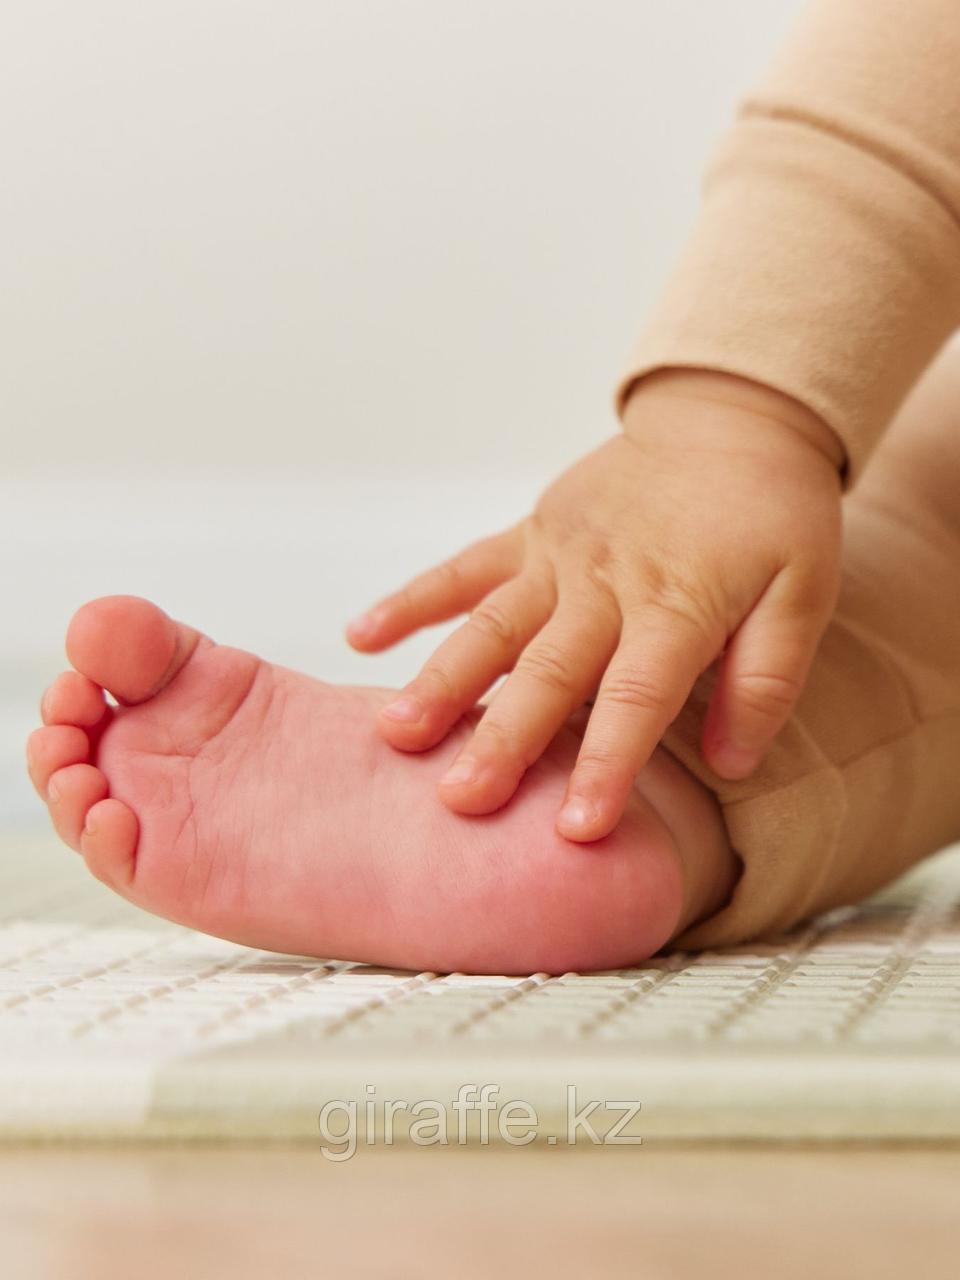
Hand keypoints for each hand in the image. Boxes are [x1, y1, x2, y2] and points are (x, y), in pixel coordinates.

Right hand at [346, 368, 843, 841]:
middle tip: (459, 801)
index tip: (575, 831)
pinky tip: (361, 636)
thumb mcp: (804, 593)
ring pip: (491, 625)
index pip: (637, 699)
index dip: (606, 764)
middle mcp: (606, 584)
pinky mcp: (530, 534)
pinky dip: (411, 600)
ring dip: (441, 679)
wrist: (730, 419)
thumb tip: (734, 763)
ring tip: (395, 732)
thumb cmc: (770, 515)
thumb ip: (767, 678)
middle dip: (502, 740)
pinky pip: (463, 567)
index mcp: (677, 605)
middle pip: (548, 672)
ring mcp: (558, 556)